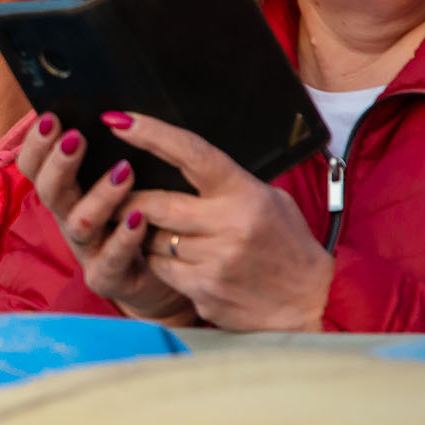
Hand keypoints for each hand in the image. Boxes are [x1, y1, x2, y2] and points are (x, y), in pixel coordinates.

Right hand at [18, 115, 197, 324]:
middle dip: (58, 163)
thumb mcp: (114, 184)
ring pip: (81, 223)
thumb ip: (107, 154)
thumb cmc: (136, 219)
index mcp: (66, 193)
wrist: (160, 278)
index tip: (51, 117)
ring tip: (123, 171)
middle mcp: (69, 219)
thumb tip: (114, 111)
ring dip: (99, 195)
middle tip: (74, 137)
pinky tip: (139, 216)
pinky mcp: (108, 277)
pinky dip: (124, 237)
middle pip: (50, 192)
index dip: (36, 144)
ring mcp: (86, 250)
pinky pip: (112, 258)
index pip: (35, 167)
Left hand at [107, 112, 331, 331]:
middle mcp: (229, 224)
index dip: (151, 134)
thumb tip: (178, 159)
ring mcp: (215, 258)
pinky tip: (178, 260)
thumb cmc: (286, 245)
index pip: (191, 153)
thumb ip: (227, 182)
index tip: (119, 120)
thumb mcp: (270, 201)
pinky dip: (158, 260)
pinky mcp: (203, 288)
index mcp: (245, 193)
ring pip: (151, 236)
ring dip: (146, 232)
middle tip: (116, 192)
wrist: (308, 303)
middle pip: (154, 202)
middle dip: (129, 197)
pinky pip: (158, 266)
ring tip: (167, 234)